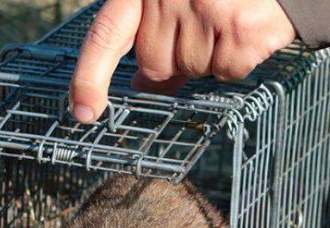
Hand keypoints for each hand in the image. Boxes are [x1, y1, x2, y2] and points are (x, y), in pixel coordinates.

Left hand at [69, 0, 296, 123]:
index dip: (89, 76)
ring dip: (210, 57)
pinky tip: (247, 30)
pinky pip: (226, 72)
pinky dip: (238, 60)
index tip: (83, 112)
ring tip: (229, 18)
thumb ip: (155, 31)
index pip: (106, 35)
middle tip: (202, 26)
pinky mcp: (239, 31)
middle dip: (174, 60)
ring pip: (193, 70)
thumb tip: (141, 83)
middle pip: (154, 64)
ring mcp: (206, 12)